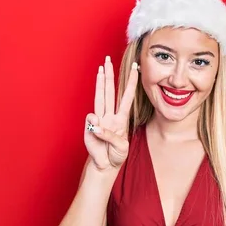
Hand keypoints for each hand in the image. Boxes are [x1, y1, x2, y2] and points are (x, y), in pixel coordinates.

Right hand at [84, 55, 138, 170]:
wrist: (105, 165)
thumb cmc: (116, 155)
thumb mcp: (121, 147)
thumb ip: (110, 136)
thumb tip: (96, 125)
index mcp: (121, 119)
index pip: (127, 97)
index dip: (131, 83)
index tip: (135, 68)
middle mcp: (110, 116)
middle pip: (110, 91)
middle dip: (110, 75)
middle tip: (108, 60)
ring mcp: (99, 120)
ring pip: (100, 97)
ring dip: (100, 83)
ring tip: (100, 70)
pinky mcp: (90, 127)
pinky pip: (92, 121)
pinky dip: (94, 125)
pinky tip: (96, 130)